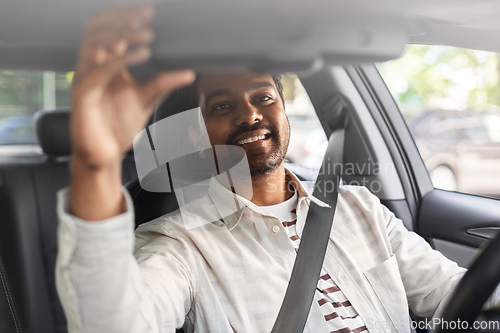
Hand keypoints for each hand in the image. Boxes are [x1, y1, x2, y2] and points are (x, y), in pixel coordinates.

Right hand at [71, 5, 194, 168]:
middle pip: (98, 27)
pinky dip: (122, 59)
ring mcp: (85, 78)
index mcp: (105, 63)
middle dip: (122, 17)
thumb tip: (189, 72)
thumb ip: (164, 82)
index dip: (127, 15)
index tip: (151, 10)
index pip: (111, 28)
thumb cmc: (118, 126)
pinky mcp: (83, 94)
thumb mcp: (147, 99)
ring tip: (149, 34)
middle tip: (148, 13)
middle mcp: (92, 65)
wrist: (105, 154)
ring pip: (96, 43)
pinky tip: (143, 54)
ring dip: (124, 34)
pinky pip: (100, 70)